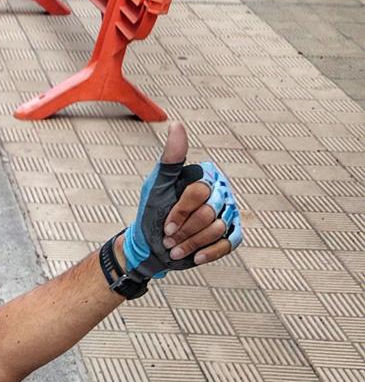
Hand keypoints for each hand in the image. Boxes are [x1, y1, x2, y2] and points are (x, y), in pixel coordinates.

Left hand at [120, 121, 241, 279]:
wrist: (151, 246)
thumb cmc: (153, 212)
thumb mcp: (157, 185)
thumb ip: (170, 159)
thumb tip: (177, 124)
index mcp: (205, 178)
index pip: (200, 193)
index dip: (181, 212)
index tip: (166, 224)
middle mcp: (221, 192)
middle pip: (209, 212)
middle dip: (185, 230)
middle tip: (169, 238)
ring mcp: (227, 214)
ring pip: (218, 229)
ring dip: (192, 243)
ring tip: (175, 248)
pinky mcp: (230, 235)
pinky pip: (229, 243)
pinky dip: (210, 252)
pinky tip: (195, 257)